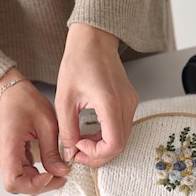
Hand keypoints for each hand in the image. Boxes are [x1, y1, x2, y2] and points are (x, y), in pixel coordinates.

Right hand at [0, 68, 69, 194]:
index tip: (53, 176)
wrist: (9, 90)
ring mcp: (5, 157)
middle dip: (42, 185)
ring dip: (40, 180)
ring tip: (59, 169)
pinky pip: (22, 171)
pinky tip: (51, 164)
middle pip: (19, 185)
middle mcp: (3, 156)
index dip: (34, 185)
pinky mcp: (11, 154)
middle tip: (62, 176)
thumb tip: (61, 171)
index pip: (14, 183)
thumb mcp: (46, 124)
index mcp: (9, 148)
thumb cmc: (24, 100)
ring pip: (21, 180)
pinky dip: (37, 173)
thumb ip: (52, 151)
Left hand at [56, 23, 138, 166]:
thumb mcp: (65, 99)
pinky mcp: (130, 102)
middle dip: (98, 154)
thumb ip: (67, 129)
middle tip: (78, 152)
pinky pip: (122, 128)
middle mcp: (126, 105)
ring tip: (81, 140)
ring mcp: (131, 103)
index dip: (95, 154)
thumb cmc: (78, 62)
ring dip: (102, 146)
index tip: (78, 148)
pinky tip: (91, 132)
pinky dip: (107, 136)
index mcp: (110, 103)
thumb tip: (69, 152)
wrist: (93, 40)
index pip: (113, 145)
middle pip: (120, 146)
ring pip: (122, 138)